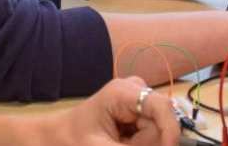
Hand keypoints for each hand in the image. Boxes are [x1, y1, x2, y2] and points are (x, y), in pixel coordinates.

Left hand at [54, 77, 178, 145]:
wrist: (56, 137)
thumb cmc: (71, 141)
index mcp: (123, 92)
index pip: (160, 106)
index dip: (171, 128)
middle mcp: (136, 88)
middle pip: (159, 120)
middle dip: (145, 141)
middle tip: (119, 145)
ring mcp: (139, 95)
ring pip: (156, 126)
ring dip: (140, 143)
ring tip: (116, 143)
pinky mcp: (139, 106)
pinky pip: (150, 128)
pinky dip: (139, 141)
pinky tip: (121, 141)